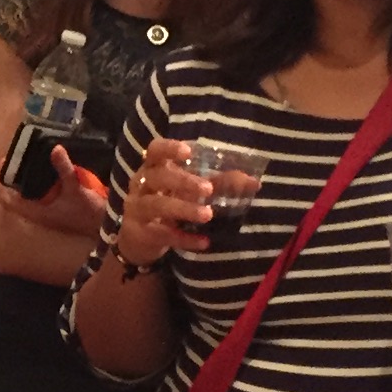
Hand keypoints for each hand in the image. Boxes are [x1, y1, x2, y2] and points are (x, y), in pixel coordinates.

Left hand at [7, 146, 111, 240]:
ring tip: (26, 161)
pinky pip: (38, 197)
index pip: (7, 200)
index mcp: (36, 212)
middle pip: (14, 197)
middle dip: (11, 179)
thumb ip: (64, 168)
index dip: (0, 184)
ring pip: (26, 197)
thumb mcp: (75, 188)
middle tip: (14, 159)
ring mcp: (46, 213)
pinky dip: (36, 185)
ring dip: (23, 182)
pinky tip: (44, 171)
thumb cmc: (87, 211)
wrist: (105, 226)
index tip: (1, 166)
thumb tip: (55, 148)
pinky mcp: (55, 210)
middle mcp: (37, 214)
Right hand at [110, 138, 212, 269]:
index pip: (155, 150)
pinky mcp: (142, 233)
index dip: (168, 148)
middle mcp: (141, 185)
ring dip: (183, 209)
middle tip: (208, 189)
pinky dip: (184, 238)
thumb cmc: (167, 205)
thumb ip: (218, 183)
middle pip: (158, 177)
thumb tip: (254, 182)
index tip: (188, 151)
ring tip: (208, 215)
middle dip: (183, 181)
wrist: (137, 240)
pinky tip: (204, 242)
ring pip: (157, 205)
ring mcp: (138, 209)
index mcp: (153, 168)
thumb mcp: (186, 191)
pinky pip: (163, 234)